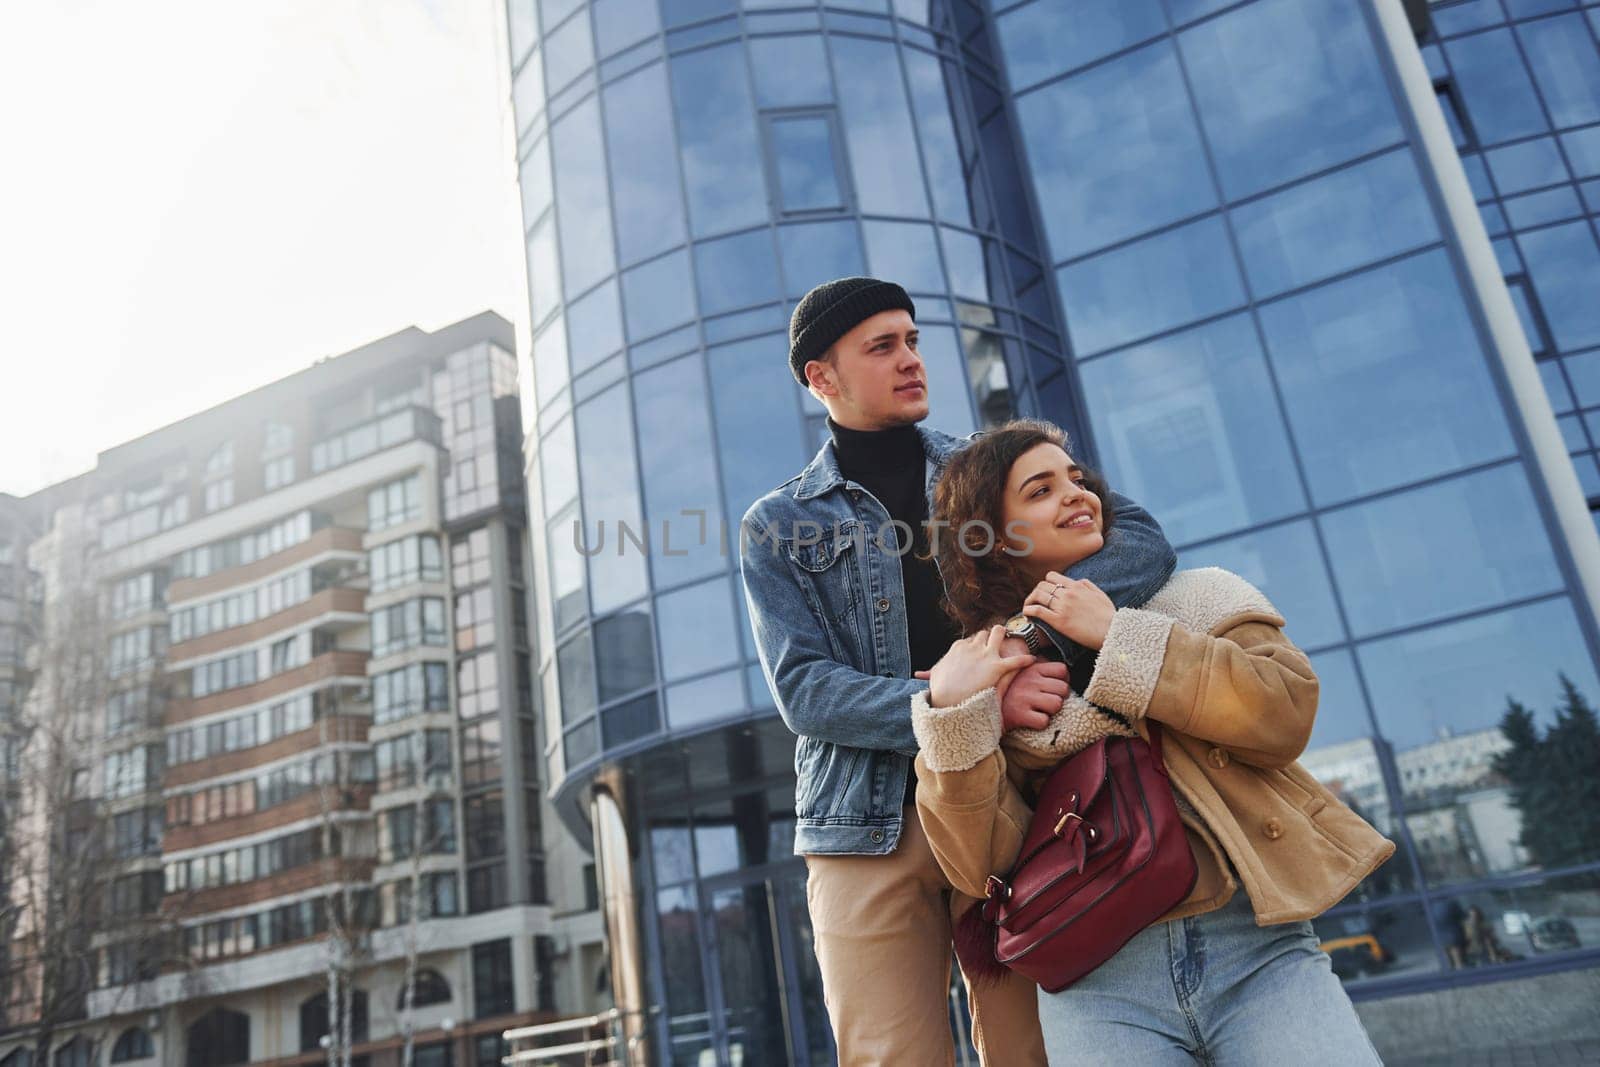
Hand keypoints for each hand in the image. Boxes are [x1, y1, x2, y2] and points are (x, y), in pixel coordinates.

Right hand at [917, 625, 1034, 708]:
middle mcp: (972, 647)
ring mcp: (985, 655)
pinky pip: (1016, 659)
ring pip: (999, 633)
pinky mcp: (997, 667)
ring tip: (1015, 641)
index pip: (970, 639)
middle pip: (985, 633)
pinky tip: (1031, 660)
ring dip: (1006, 636)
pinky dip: (1024, 659)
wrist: (948, 701)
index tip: (981, 649)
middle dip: (992, 637)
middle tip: (999, 644)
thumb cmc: (940, 692)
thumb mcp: (935, 677)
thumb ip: (933, 672)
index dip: (977, 644)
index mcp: (958, 648)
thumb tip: (920, 674)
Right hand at [998, 659, 1070, 731]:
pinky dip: (1040, 722)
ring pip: (1057, 704)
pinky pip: (1044, 721)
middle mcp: (1031, 681)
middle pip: (1063, 689)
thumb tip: (1059, 670)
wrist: (980, 701)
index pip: (1062, 670)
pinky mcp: (1020, 715)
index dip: (1062, 680)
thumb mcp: (1020, 670)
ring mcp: (1026, 698)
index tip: (1053, 687)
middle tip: (1048, 700)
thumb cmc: (1006, 688)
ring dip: (1051, 710)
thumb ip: (1038, 667)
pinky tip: (1032, 719)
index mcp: (1033, 668)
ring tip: (1041, 709)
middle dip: (1059, 696)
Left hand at [1022, 572, 1114, 649]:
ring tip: (1028, 607)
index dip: (1045, 583)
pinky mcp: (1059, 621)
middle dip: (1036, 592)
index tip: (1044, 592)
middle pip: (1041, 585)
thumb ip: (1087, 585)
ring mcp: (1062, 607)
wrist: (1112, 630)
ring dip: (1030, 600)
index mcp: (1076, 586)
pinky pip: (1038, 611)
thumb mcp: (1099, 594)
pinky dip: (1029, 610)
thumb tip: (1076, 581)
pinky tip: (1026, 613)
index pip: (1051, 576)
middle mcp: (1067, 594)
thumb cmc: (1108, 615)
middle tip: (1034, 601)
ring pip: (1038, 596)